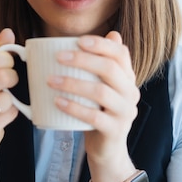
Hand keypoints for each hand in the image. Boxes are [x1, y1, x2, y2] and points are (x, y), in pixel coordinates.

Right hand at [0, 28, 19, 150]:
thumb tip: (8, 31)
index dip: (7, 60)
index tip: (8, 64)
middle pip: (2, 77)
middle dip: (13, 78)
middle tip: (11, 82)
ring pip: (7, 98)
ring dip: (11, 100)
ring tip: (1, 103)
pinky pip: (9, 114)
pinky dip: (11, 114)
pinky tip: (0, 117)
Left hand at [48, 31, 140, 166]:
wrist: (107, 148)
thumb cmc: (98, 110)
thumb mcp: (100, 86)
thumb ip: (98, 64)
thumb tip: (107, 34)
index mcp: (127, 77)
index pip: (121, 53)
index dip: (101, 44)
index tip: (78, 40)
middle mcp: (131, 92)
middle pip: (110, 69)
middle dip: (82, 59)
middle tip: (58, 57)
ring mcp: (125, 112)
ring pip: (101, 92)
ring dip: (73, 83)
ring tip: (50, 80)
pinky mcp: (115, 130)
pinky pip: (94, 116)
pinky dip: (74, 107)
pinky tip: (57, 102)